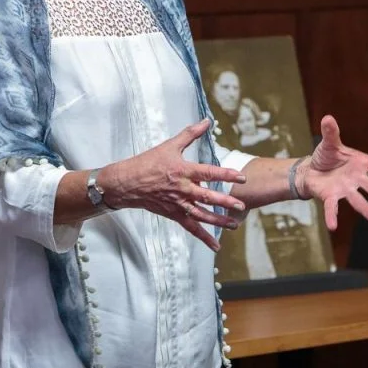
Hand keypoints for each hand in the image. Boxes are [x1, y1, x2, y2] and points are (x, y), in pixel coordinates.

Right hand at [98, 118, 247, 250]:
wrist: (126, 183)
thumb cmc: (147, 163)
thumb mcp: (169, 145)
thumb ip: (190, 134)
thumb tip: (207, 121)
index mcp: (182, 171)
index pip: (208, 173)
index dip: (225, 175)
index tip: (241, 177)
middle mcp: (182, 189)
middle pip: (206, 197)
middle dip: (225, 202)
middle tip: (241, 205)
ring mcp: (178, 204)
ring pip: (201, 215)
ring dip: (218, 221)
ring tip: (235, 225)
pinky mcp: (174, 214)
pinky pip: (191, 228)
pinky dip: (204, 237)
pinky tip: (216, 245)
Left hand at [298, 115, 367, 229]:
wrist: (310, 170)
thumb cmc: (326, 156)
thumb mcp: (329, 143)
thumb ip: (331, 132)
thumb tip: (327, 118)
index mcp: (361, 163)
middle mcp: (357, 178)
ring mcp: (345, 189)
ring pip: (358, 200)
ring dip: (367, 210)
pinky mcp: (331, 196)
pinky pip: (332, 207)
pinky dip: (332, 216)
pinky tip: (333, 226)